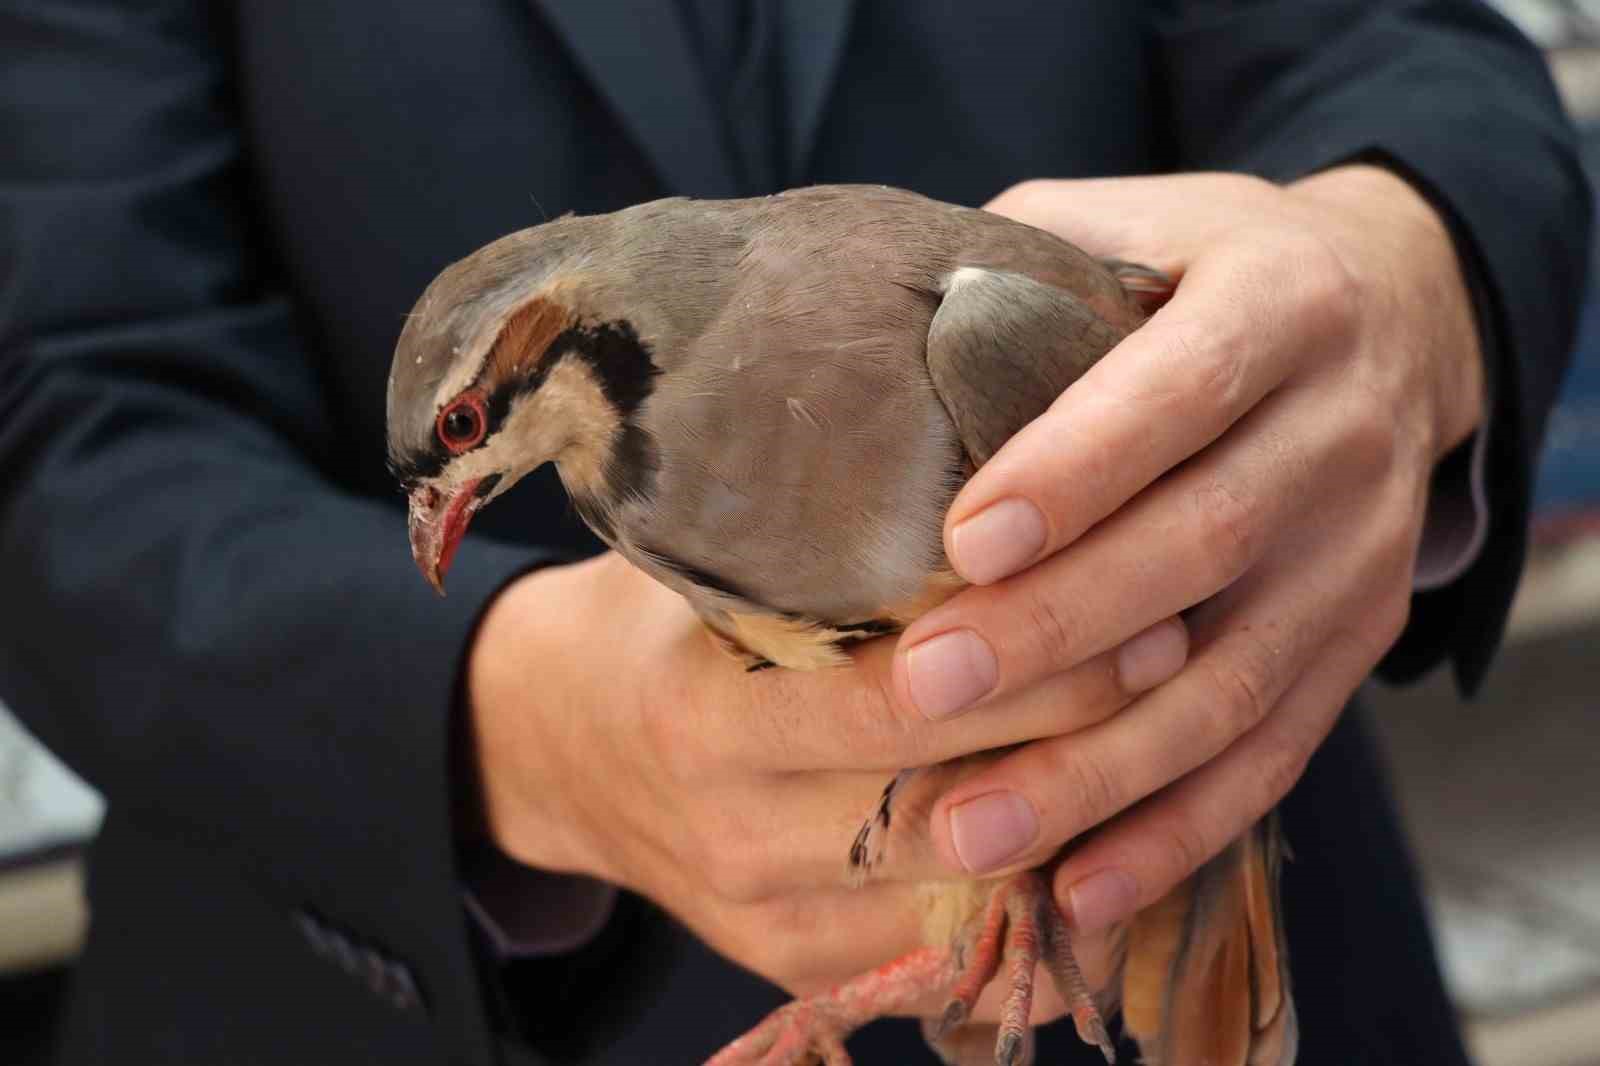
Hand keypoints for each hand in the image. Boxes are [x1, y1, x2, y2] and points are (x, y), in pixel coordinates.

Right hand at [465, 551, 1185, 1004]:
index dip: (1031, 663)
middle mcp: (735, 832)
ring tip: (1173, 746)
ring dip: (1080, 827)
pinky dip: (1038, 906)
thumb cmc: (655, 625)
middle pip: (947, 809)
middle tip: (1182, 659)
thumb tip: (996, 465)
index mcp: (703, 713)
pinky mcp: (800, 966)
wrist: (558, 746)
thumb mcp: (707, 562)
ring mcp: (768, 919)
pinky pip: (944, 958)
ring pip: (964, 897)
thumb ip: (821, 541)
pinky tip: (1115, 839)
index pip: (892, 702)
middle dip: (1081, 742)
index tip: (1139, 608)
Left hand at [892, 167, 1483, 932]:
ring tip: (973, 829)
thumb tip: (857, 338)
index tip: (963, 540)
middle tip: (924, 687)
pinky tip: (1081, 890)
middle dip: (1059, 629)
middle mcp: (1343, 432)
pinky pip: (1275, 755)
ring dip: (1102, 768)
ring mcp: (1362, 554)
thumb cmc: (1206, 271)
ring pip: (1236, 681)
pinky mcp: (1357, 644)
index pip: (1180, 390)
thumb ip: (1018, 274)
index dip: (1077, 468)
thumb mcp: (1132, 225)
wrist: (1395, 316)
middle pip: (1202, 546)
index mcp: (1284, 303)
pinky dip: (1178, 832)